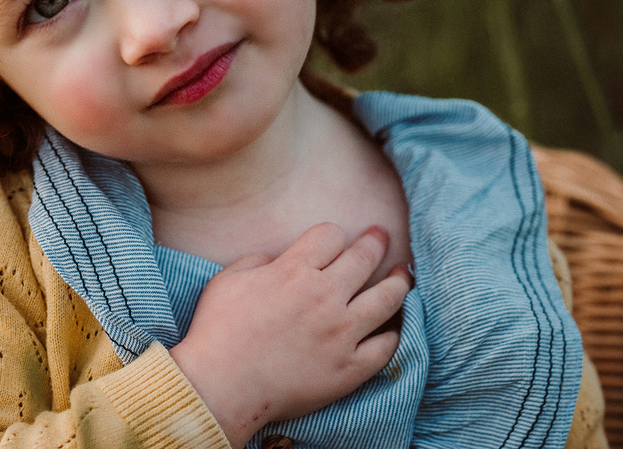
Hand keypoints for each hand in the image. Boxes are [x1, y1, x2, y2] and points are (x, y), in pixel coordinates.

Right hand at [169, 223, 410, 448]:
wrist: (220, 387)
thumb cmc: (217, 331)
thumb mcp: (228, 279)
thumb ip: (258, 260)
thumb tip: (278, 260)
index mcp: (293, 271)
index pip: (331, 234)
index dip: (331, 235)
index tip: (331, 242)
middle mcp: (323, 297)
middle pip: (364, 258)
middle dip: (376, 241)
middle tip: (382, 236)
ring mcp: (340, 333)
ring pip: (387, 298)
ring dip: (399, 281)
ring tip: (404, 274)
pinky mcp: (349, 368)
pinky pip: (385, 346)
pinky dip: (394, 332)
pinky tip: (394, 324)